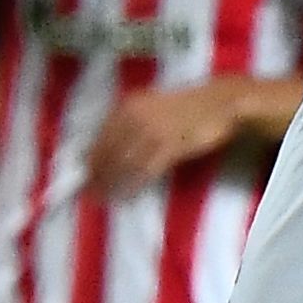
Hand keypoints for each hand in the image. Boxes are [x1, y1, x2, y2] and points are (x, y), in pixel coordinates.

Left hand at [85, 81, 244, 198]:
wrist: (219, 104)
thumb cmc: (186, 106)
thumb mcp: (152, 105)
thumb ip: (130, 121)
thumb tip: (108, 146)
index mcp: (130, 105)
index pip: (102, 135)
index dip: (91, 158)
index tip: (83, 175)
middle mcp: (137, 117)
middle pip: (110, 151)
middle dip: (97, 175)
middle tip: (88, 193)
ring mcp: (154, 132)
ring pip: (125, 163)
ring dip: (111, 183)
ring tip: (102, 198)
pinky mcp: (171, 147)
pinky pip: (146, 170)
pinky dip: (133, 185)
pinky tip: (125, 195)